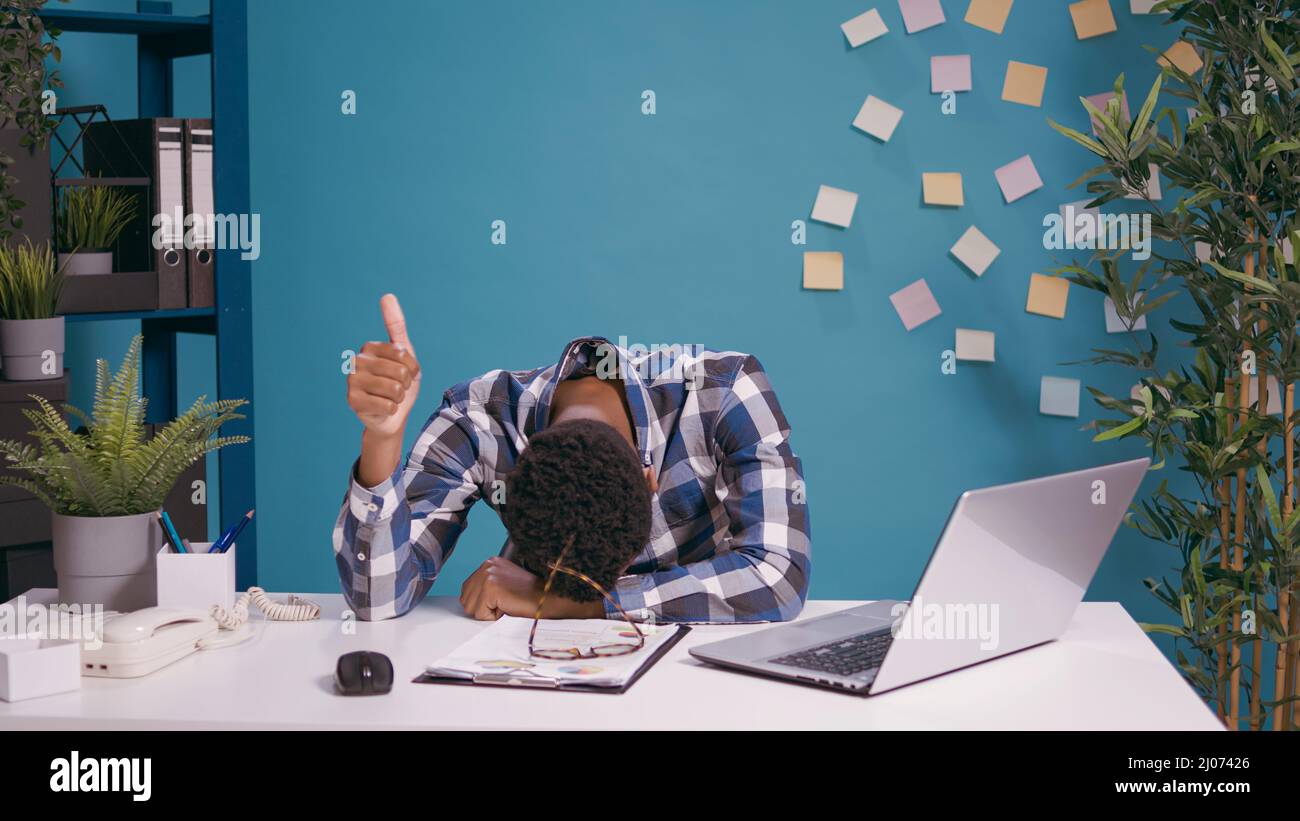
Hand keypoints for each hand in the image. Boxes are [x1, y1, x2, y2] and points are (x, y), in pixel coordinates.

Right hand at [348, 294, 420, 437]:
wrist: (392, 416)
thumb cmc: (400, 383)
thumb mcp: (405, 355)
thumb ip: (396, 326)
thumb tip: (387, 295)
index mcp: (369, 347)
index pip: (404, 354)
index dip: (412, 368)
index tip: (404, 373)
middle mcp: (357, 361)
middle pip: (400, 373)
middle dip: (405, 385)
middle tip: (396, 389)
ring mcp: (352, 381)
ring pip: (394, 389)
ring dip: (399, 398)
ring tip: (390, 398)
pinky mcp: (352, 401)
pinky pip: (388, 405)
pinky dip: (392, 410)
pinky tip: (383, 409)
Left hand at [459, 556, 603, 620]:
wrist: (550, 600)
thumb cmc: (532, 598)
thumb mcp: (505, 587)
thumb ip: (487, 590)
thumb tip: (470, 603)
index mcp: (490, 563)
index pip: (467, 591)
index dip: (484, 604)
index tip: (504, 600)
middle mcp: (487, 565)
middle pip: (466, 599)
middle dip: (484, 609)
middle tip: (507, 604)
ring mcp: (488, 574)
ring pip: (470, 608)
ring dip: (489, 613)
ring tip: (508, 605)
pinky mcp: (491, 587)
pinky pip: (479, 613)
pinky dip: (493, 617)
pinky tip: (509, 607)